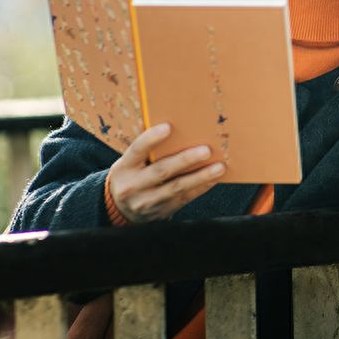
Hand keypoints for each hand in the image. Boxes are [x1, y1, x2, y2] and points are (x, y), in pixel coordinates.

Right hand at [107, 123, 223, 223]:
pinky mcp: (161, 211)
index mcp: (124, 168)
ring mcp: (147, 201)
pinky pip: (184, 199)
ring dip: (201, 177)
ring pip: (177, 187)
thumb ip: (146, 150)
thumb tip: (177, 129)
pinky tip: (213, 179)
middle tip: (206, 150)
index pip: (137, 150)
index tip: (168, 127)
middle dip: (186, 160)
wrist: (120, 211)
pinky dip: (201, 188)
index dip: (151, 139)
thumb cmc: (131, 176)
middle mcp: (134, 186)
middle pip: (162, 171)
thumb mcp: (128, 163)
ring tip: (219, 167)